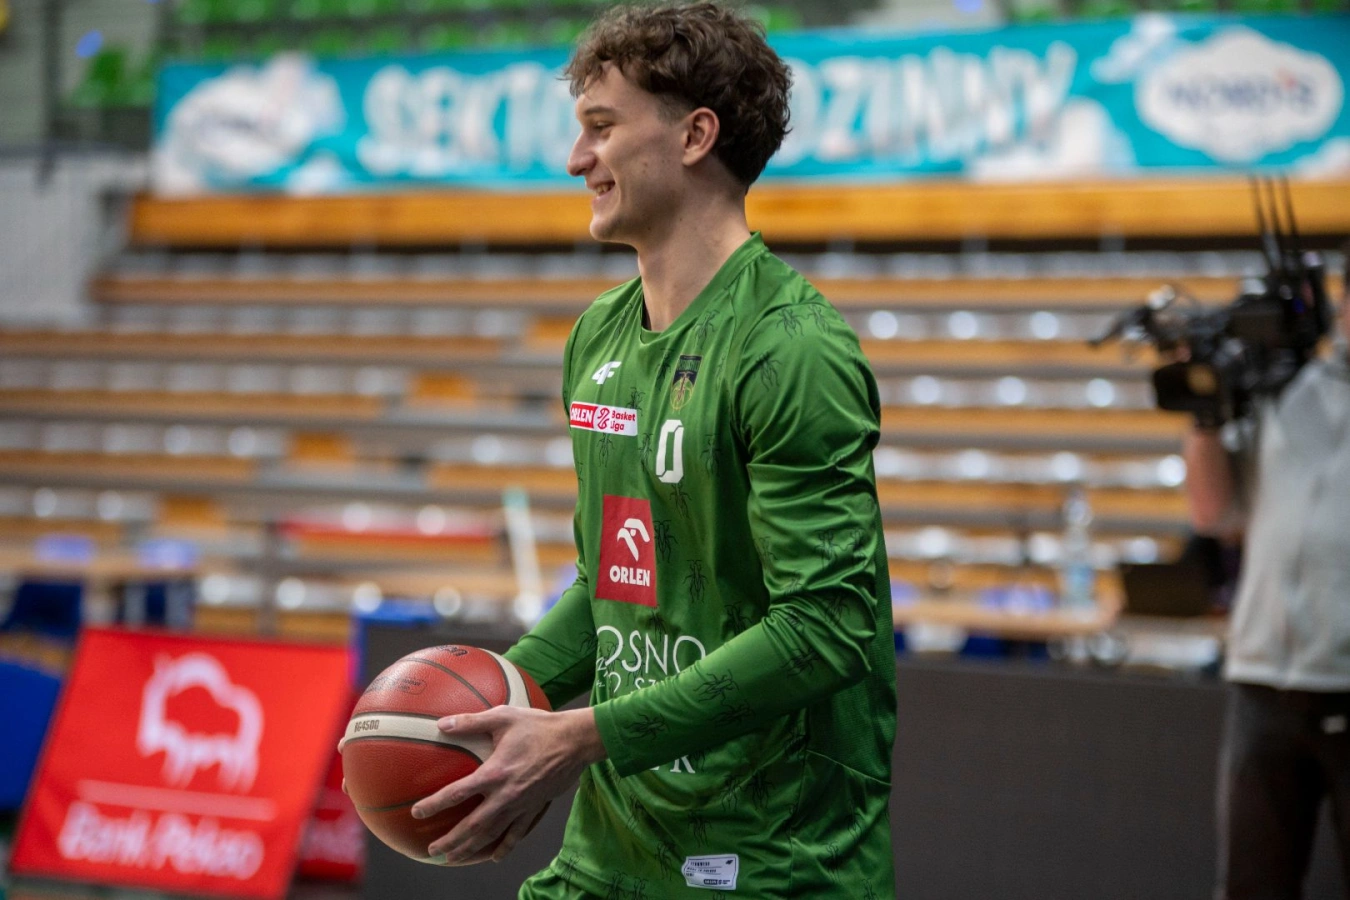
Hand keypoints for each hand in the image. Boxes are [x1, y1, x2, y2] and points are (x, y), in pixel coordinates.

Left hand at [413, 706, 605, 864]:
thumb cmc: (539, 725)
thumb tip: (441, 724)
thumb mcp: (504, 716)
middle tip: (433, 850)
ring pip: (492, 834)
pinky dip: (505, 846)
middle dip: (451, 840)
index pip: (457, 793)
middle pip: (473, 825)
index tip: (418, 812)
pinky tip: (494, 856)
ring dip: (471, 848)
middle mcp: (506, 795)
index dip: (435, 804)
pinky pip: (517, 833)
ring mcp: (522, 805)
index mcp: (494, 773)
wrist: (575, 741)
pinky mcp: (535, 808)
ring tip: (453, 858)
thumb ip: (471, 721)